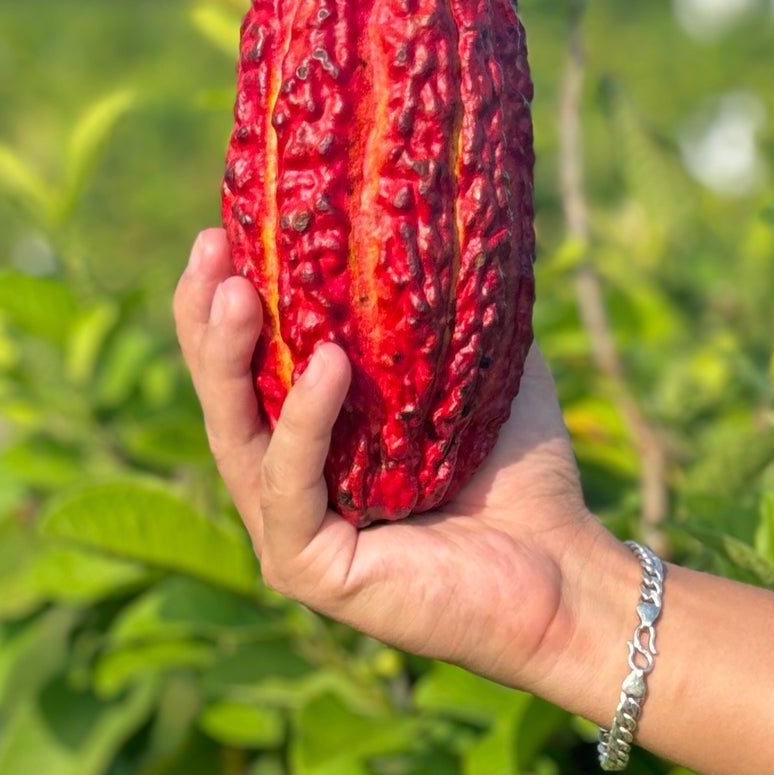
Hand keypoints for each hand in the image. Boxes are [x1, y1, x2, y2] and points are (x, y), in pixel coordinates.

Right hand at [174, 229, 632, 710]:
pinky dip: (302, 423)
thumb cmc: (525, 472)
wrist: (568, 568)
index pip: (249, 361)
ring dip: (229, 359)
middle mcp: (287, 482)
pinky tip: (324, 366)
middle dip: (205, 315)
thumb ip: (444, 304)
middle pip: (222, 392)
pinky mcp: (308, 568)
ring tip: (239, 292)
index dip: (225, 296)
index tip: (225, 226)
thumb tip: (433, 206)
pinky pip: (290, 485)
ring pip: (235, 435)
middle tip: (209, 246)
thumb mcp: (478, 366)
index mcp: (311, 438)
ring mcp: (289, 530)